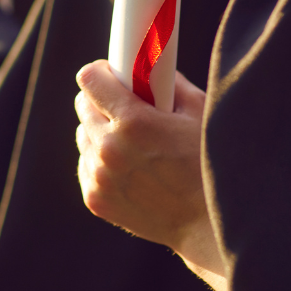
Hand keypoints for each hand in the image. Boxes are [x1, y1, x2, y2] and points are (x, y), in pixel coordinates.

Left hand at [75, 61, 226, 290]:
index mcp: (133, 122)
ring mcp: (100, 177)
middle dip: (102, 101)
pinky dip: (99, 160)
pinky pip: (85, 165)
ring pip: (83, 137)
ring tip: (130, 140)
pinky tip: (126, 164)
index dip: (102, 72)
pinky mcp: (96, 199)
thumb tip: (152, 67)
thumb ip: (170, 83)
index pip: (90, 79)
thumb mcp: (197, 113)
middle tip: (125, 106)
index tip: (112, 74)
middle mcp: (110, 149)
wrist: (206, 224)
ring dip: (100, 132)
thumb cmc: (208, 164)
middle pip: (82, 106)